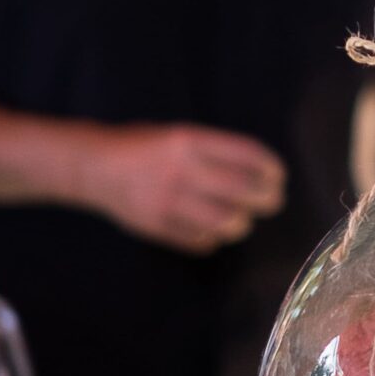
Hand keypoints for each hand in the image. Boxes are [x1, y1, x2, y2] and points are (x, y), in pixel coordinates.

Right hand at [78, 123, 286, 255]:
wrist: (95, 167)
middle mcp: (180, 168)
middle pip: (242, 189)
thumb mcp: (180, 135)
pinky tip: (211, 231)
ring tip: (240, 220)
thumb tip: (260, 174)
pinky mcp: (155, 226)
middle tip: (272, 201)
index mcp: (189, 140)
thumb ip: (214, 152)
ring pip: (225, 220)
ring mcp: (167, 199)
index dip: (270, 168)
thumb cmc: (146, 148)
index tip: (278, 176)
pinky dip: (212, 239)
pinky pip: (199, 240)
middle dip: (267, 198)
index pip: (245, 154)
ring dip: (240, 223)